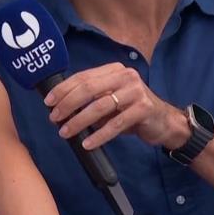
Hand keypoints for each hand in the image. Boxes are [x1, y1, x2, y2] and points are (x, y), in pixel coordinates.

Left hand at [44, 62, 189, 149]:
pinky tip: (88, 144)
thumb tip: (61, 107)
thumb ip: (92, 98)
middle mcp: (125, 76)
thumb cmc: (132, 111)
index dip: (63, 89)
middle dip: (67, 104)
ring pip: (100, 106)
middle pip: (88, 89)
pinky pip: (116, 124)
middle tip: (54, 118)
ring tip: (65, 132)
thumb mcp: (112, 99)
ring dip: (79, 121)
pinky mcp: (144, 108)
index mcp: (114, 70)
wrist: (165, 122)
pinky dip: (99, 135)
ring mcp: (136, 91)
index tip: (48, 102)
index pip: (83, 77)